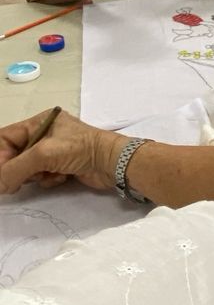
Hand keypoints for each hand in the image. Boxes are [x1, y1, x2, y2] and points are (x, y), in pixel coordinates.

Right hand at [0, 108, 123, 194]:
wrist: (112, 163)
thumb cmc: (79, 149)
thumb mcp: (43, 154)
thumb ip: (15, 169)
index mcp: (38, 122)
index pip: (6, 138)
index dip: (0, 156)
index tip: (2, 174)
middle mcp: (44, 135)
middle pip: (16, 155)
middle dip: (17, 169)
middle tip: (16, 182)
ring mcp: (53, 151)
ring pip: (28, 168)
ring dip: (34, 176)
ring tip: (46, 176)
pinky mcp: (62, 166)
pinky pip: (42, 176)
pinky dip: (47, 180)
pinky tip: (60, 178)